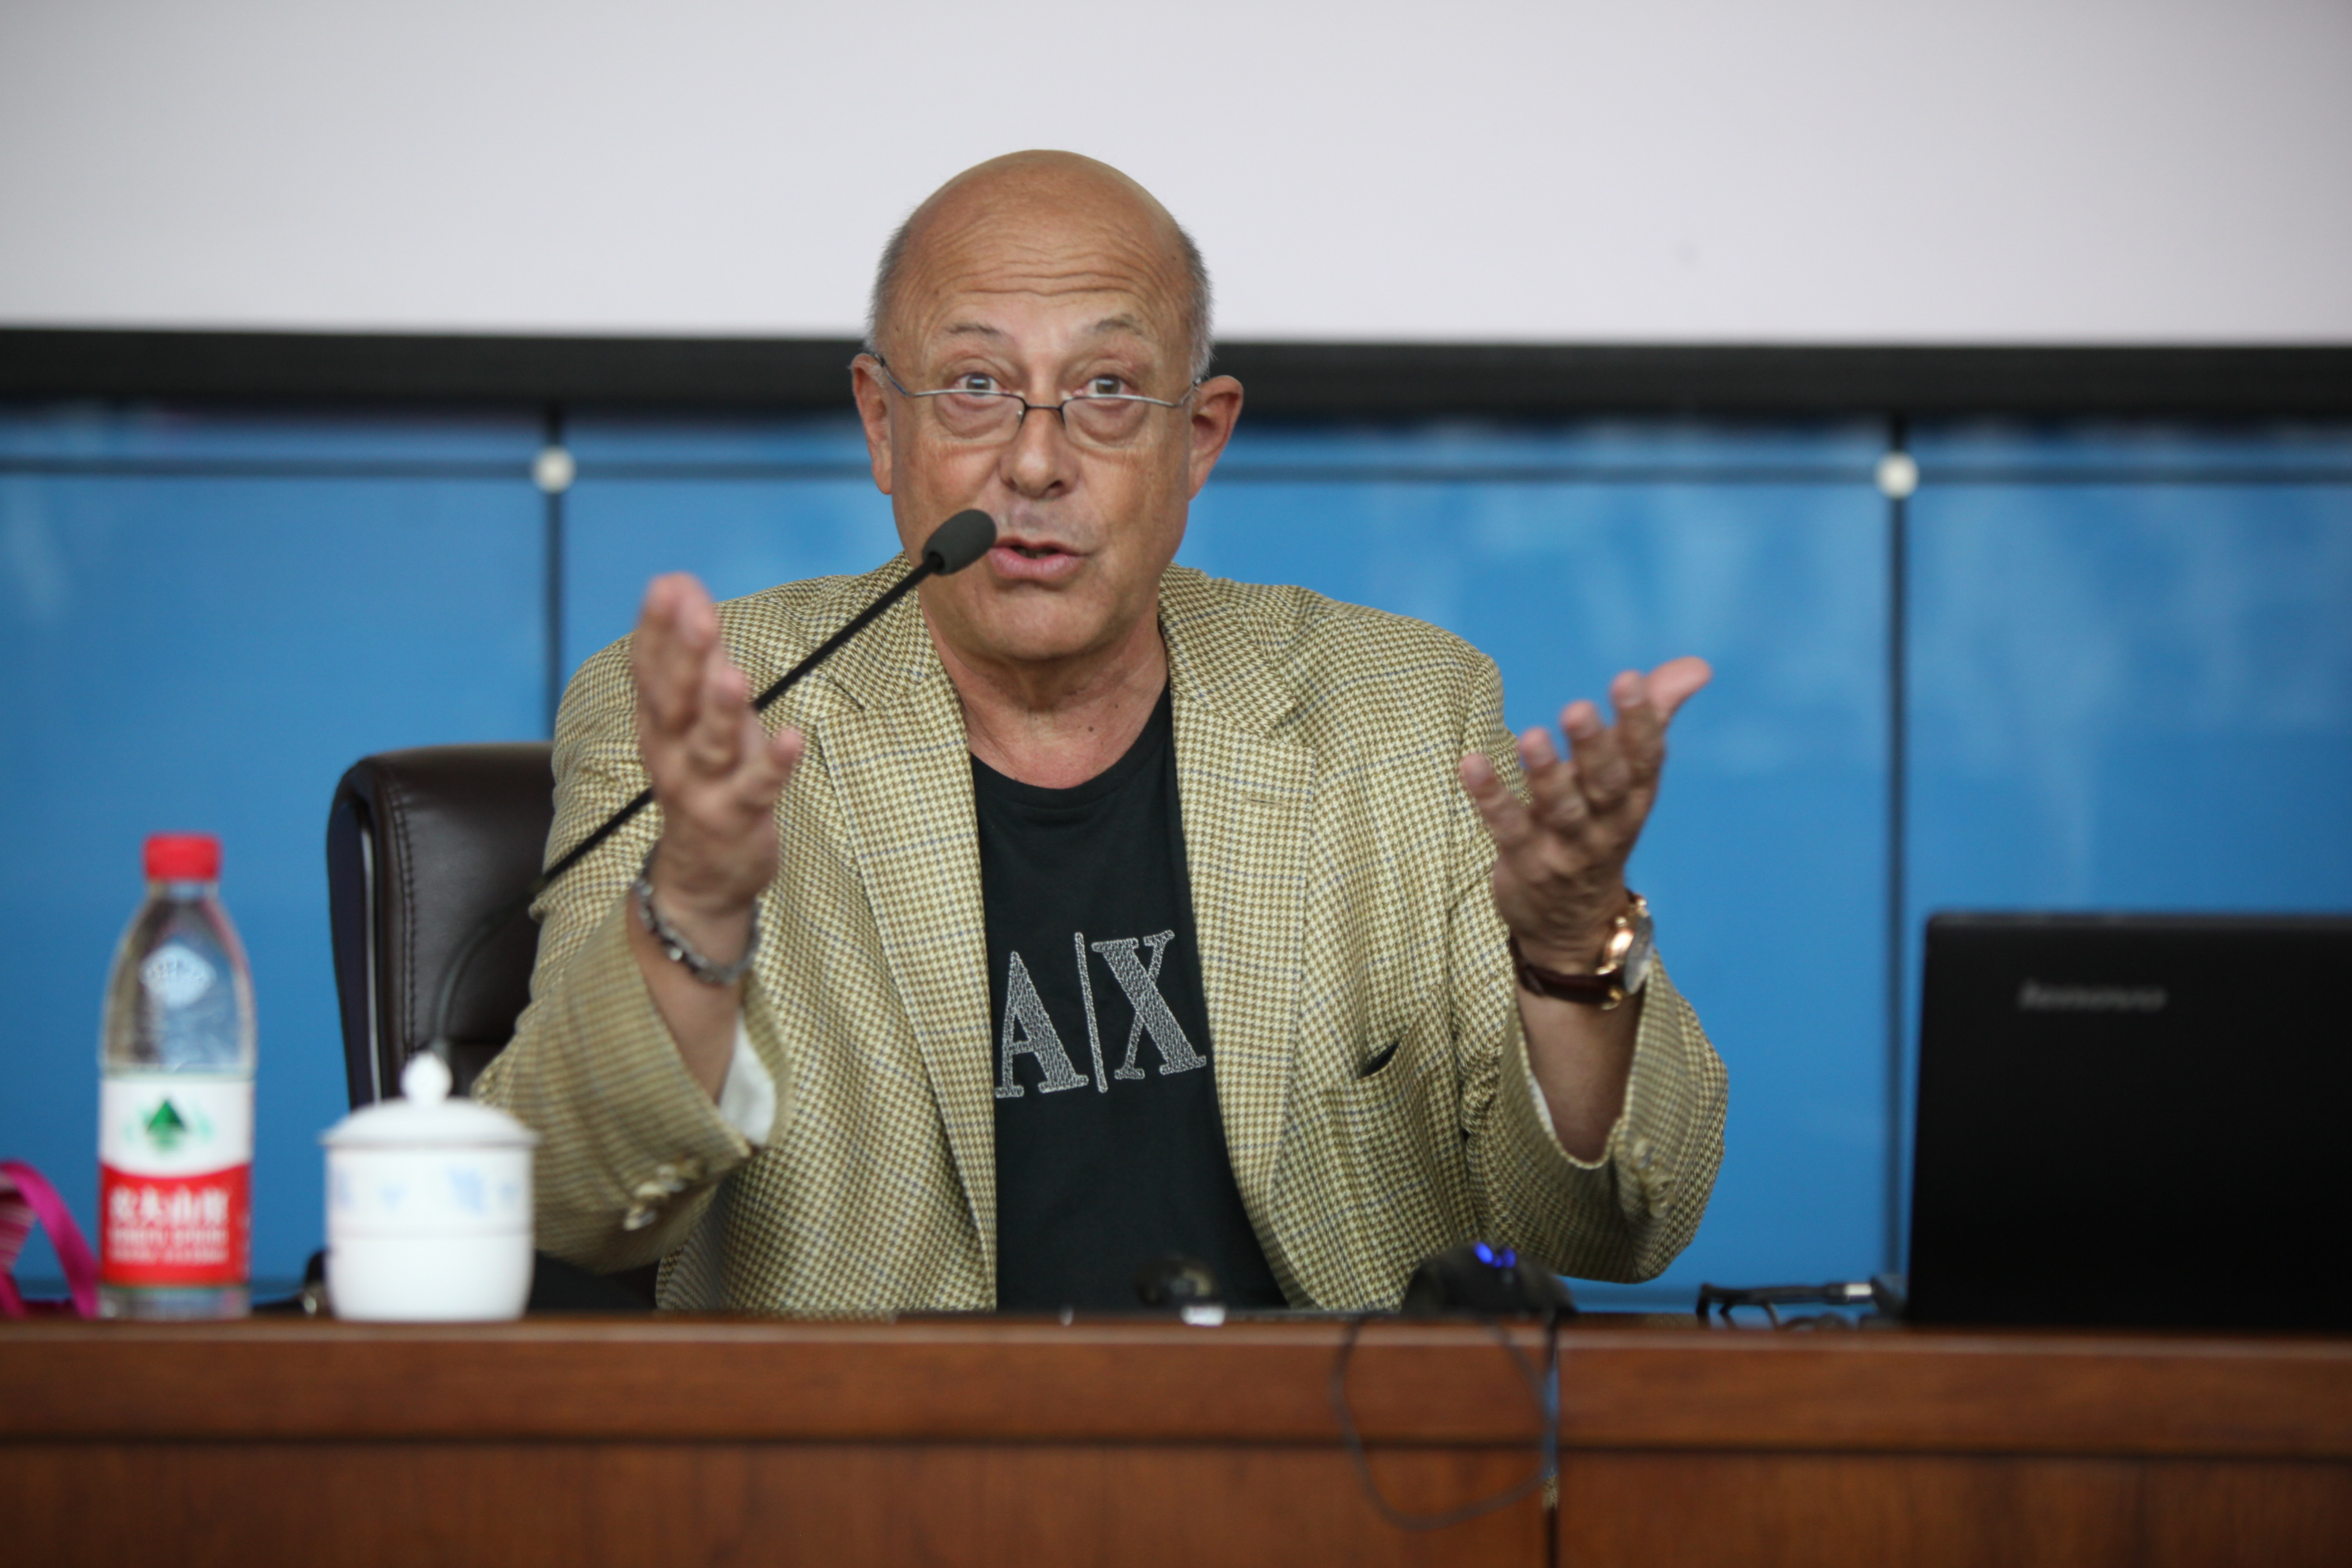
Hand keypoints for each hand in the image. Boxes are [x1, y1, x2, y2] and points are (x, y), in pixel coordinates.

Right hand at [631, 574, 804, 942]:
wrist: (700, 876)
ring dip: (722, 709)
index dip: (657, 628)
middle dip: (684, 656)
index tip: (668, 584)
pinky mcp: (739, 816)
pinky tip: (794, 737)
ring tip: (732, 674)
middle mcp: (673, 751)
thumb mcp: (695, 714)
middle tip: (697, 614)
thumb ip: (693, 651)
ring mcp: (704, 786)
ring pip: (711, 744)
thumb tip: (681, 582)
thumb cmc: (705, 776)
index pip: (649, 669)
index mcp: (660, 722)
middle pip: (674, 701)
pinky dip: (775, 764)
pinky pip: (757, 788)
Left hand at [1459, 657, 1711, 970]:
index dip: (1640, 721)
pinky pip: (1506, 827)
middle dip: (1594, 747)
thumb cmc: (1603, 827)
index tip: (1629, 679)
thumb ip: (1654, 717)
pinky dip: (1490, 796)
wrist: (1576, 925)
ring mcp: (1566, 849)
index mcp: (1636, 799)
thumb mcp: (1630, 779)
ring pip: (1560, 810)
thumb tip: (1697, 668)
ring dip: (1546, 773)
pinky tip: (1471, 764)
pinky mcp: (1525, 863)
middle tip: (1577, 709)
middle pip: (1606, 786)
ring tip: (1532, 737)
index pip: (1646, 759)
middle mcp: (1607, 825)